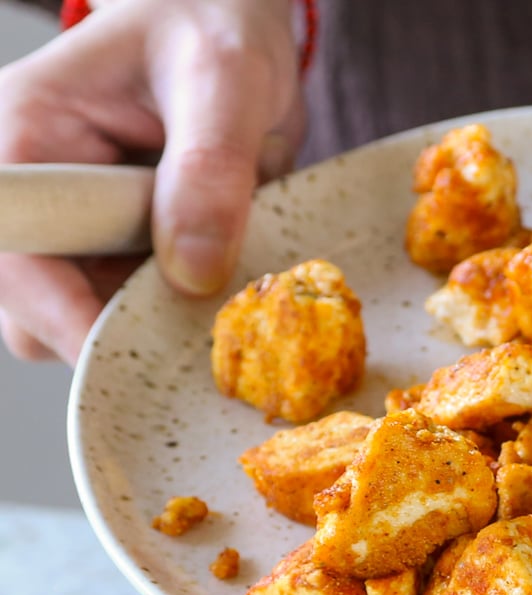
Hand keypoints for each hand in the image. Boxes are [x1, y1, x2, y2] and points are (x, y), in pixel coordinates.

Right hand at [0, 0, 304, 362]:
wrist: (232, 23)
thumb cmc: (213, 24)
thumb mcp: (224, 79)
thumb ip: (209, 168)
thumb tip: (192, 272)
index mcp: (25, 137)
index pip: (15, 260)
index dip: (68, 318)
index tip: (137, 348)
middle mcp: (40, 190)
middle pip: (38, 312)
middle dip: (120, 325)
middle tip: (208, 308)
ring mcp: (79, 224)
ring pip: (92, 319)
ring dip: (159, 319)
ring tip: (225, 273)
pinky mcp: (121, 245)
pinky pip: (139, 307)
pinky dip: (183, 310)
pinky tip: (227, 274)